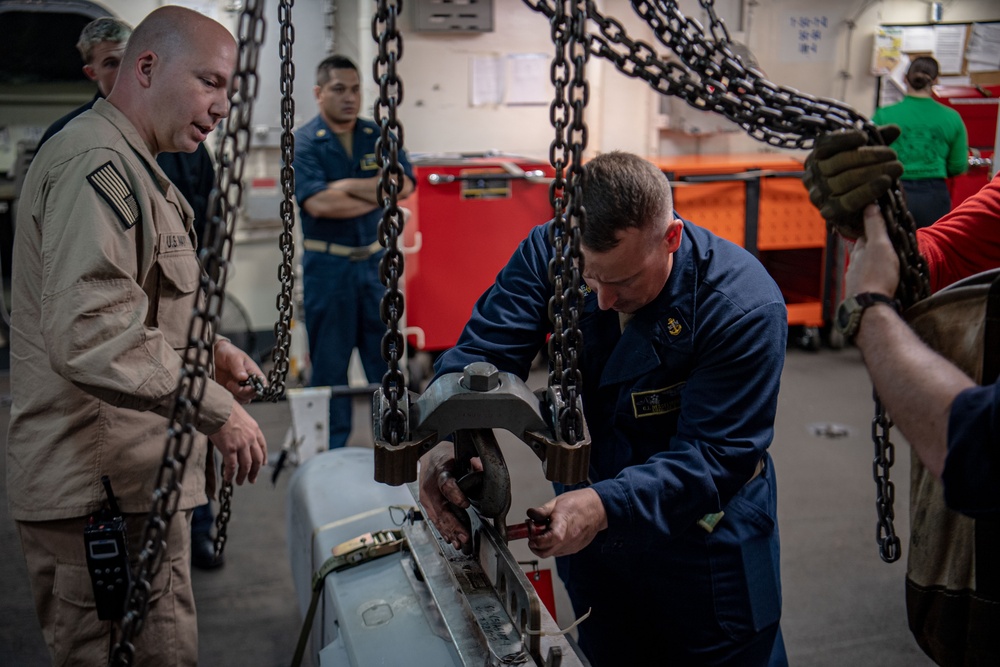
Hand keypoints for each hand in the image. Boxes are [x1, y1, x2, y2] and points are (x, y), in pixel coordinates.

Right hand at [209, 401, 267, 484]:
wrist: (216, 407)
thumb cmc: (224, 408)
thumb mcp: (240, 416)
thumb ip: (241, 427)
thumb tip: (236, 433)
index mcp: (254, 429)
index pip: (262, 446)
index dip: (263, 457)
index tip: (262, 464)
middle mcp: (250, 438)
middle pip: (257, 459)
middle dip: (255, 471)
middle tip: (252, 479)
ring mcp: (241, 444)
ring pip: (246, 465)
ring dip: (244, 476)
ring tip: (240, 482)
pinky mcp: (230, 449)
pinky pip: (232, 466)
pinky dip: (231, 474)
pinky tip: (228, 478)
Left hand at [214, 339, 264, 403]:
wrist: (213, 355)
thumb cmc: (227, 352)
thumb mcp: (233, 357)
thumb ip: (238, 367)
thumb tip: (244, 377)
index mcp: (253, 372)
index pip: (262, 384)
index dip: (257, 388)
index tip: (246, 386)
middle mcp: (249, 382)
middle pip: (253, 394)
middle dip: (242, 392)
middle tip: (230, 383)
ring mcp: (240, 388)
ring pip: (244, 399)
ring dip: (235, 395)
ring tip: (227, 384)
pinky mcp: (231, 392)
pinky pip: (234, 401)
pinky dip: (229, 398)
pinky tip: (224, 389)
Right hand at [418, 442, 474, 548]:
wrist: (428, 457)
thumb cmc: (444, 457)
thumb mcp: (458, 454)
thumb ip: (472, 462)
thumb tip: (482, 468)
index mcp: (440, 472)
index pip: (446, 485)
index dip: (455, 495)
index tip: (465, 504)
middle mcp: (430, 487)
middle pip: (441, 508)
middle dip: (453, 524)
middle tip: (465, 536)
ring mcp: (426, 498)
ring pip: (437, 518)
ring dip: (449, 531)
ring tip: (460, 543)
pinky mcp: (426, 506)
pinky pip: (434, 520)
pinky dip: (443, 530)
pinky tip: (451, 539)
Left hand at [526, 488, 606, 557]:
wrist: (598, 509)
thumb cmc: (580, 503)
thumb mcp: (557, 502)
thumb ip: (542, 510)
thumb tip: (530, 514)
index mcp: (563, 525)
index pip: (547, 541)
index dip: (536, 541)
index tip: (530, 535)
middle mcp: (569, 539)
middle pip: (546, 552)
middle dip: (535, 546)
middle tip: (533, 535)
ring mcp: (572, 545)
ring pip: (551, 553)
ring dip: (544, 546)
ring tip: (545, 532)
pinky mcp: (575, 548)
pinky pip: (559, 552)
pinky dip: (553, 546)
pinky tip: (554, 534)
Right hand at [802, 125, 902, 239]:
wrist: (854, 211)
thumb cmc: (858, 176)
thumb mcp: (865, 155)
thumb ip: (876, 141)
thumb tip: (895, 129)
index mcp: (816, 158)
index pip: (824, 144)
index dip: (843, 139)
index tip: (864, 136)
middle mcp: (812, 176)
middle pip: (839, 162)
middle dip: (868, 156)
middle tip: (893, 154)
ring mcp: (818, 195)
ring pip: (845, 180)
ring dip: (874, 172)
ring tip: (896, 167)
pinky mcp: (828, 212)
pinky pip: (849, 200)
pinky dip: (869, 190)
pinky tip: (885, 182)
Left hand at [844, 204, 900, 297]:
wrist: (870, 307)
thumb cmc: (877, 275)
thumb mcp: (879, 246)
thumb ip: (874, 227)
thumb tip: (869, 205)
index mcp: (858, 253)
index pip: (863, 237)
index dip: (870, 231)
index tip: (877, 226)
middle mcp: (854, 267)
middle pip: (862, 254)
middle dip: (870, 249)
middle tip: (883, 244)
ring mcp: (856, 282)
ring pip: (864, 269)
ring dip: (872, 265)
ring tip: (883, 263)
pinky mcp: (861, 295)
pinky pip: (868, 283)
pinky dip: (874, 280)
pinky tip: (879, 282)